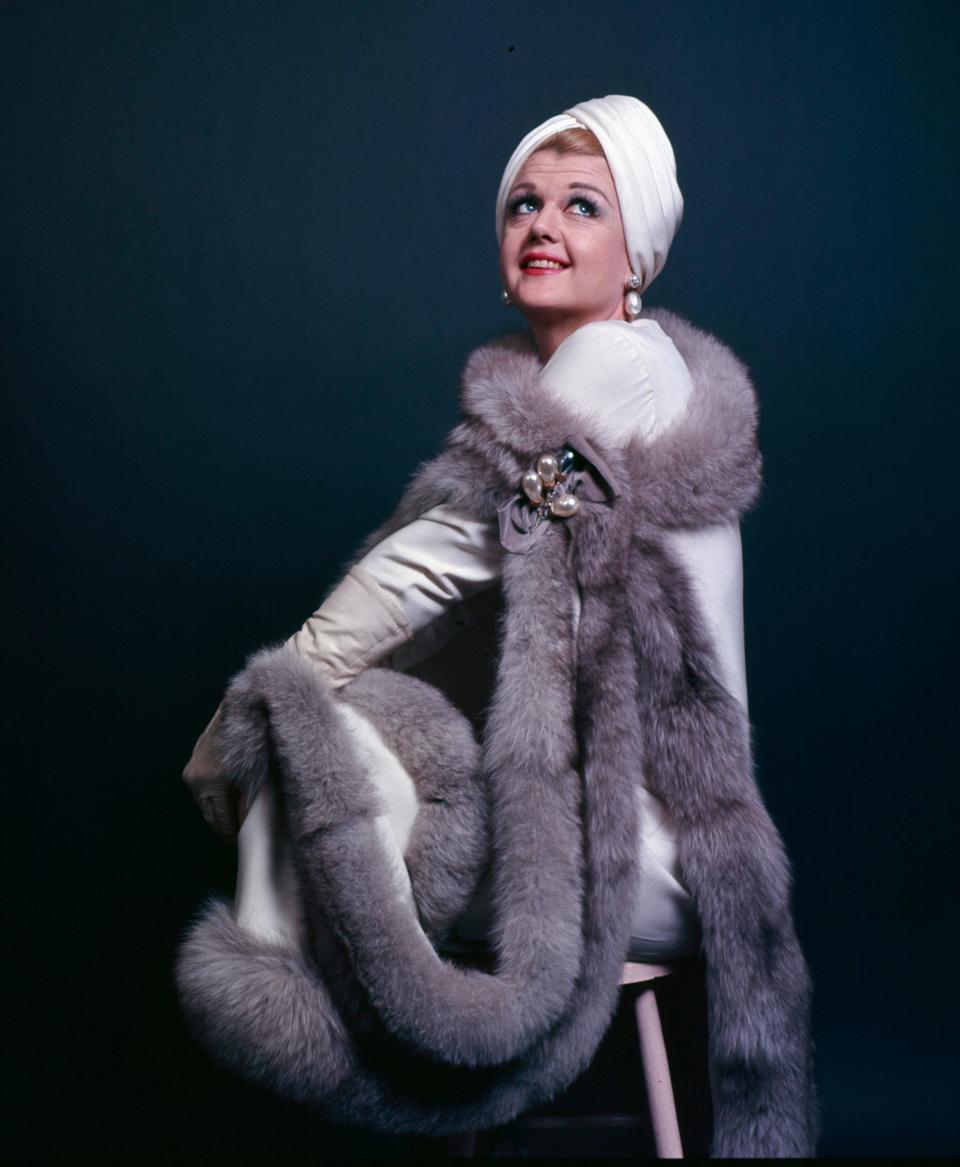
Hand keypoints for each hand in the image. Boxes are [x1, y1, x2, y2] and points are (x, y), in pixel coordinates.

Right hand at [182, 703, 249, 841]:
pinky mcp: (191, 764)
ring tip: (228, 823)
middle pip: (208, 814)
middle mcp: (198, 779)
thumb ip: (247, 802)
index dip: (229, 833)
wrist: (240, 711)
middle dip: (220, 827)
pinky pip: (199, 790)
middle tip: (232, 837)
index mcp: (215, 782)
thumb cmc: (253, 742)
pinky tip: (221, 803)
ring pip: (202, 803)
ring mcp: (192, 771)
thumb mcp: (254, 776)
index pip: (220, 818)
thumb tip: (244, 826)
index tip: (236, 843)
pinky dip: (210, 799)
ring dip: (214, 813)